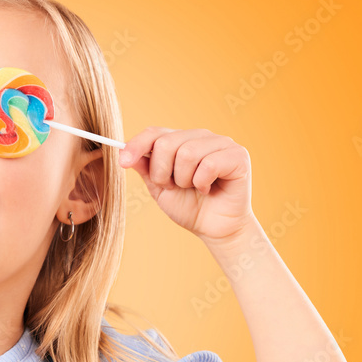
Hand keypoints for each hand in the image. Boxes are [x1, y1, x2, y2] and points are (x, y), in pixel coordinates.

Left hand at [119, 127, 253, 242]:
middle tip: (174, 187)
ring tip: (193, 188)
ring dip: (184, 180)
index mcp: (182, 140)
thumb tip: (125, 151)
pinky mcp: (238, 155)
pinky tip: (208, 189)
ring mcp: (221, 143)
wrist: (216, 229)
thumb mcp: (160, 189)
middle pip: (166, 143)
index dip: (136, 145)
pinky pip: (209, 164)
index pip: (154, 132)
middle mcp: (201, 137)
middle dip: (162, 172)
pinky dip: (202, 182)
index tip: (122, 162)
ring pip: (187, 153)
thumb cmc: (190, 207)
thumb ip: (146, 169)